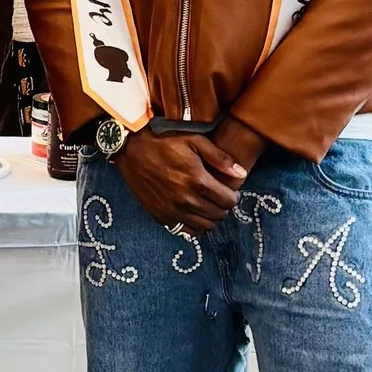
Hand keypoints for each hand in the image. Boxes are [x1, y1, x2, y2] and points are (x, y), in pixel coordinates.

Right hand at [118, 125, 247, 231]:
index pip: (228, 201)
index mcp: (197, 180)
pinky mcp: (160, 216)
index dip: (233, 196)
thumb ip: (220, 159)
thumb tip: (241, 174)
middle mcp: (186, 200)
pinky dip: (193, 225)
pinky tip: (192, 213)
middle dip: (223, 207)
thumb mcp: (194, 141)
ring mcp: (172, 210)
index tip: (230, 191)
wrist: (130, 148)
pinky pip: (185, 230)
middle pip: (218, 215)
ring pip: (204, 227)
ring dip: (210, 218)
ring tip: (207, 205)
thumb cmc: (163, 141)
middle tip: (219, 198)